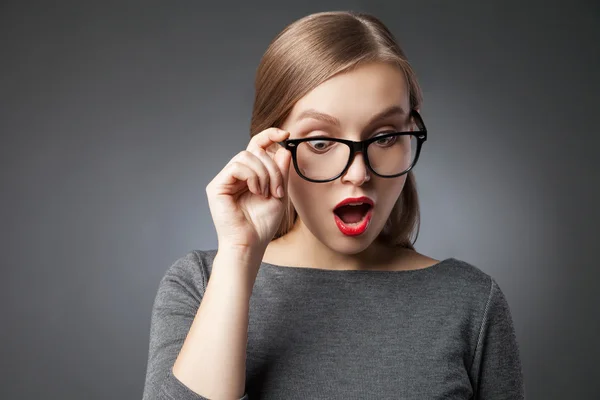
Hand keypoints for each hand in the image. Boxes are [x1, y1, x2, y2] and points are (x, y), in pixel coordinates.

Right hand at [206, 128, 291, 253]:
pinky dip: (252, 176)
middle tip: (278, 189)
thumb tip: (283, 149)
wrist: (251, 244)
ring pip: (246, 156)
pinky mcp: (216, 186)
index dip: (269, 135)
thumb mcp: (279, 194)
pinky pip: (236, 166)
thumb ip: (281, 172)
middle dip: (272, 167)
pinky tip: (256, 191)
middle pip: (254, 150)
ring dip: (264, 173)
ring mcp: (224, 180)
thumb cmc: (262, 224)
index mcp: (249, 175)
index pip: (256, 146)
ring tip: (266, 193)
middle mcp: (234, 174)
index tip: (285, 134)